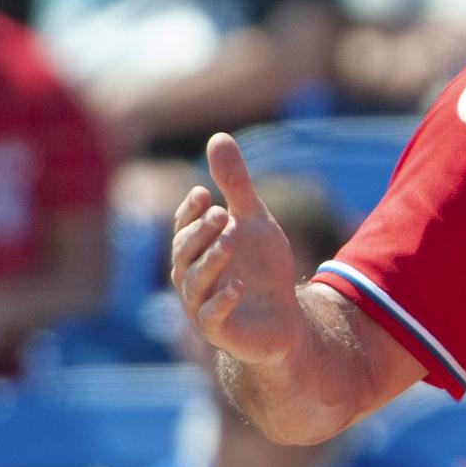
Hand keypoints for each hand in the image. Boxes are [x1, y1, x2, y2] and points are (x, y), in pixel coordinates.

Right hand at [169, 134, 306, 364]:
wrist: (283, 317)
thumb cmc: (261, 268)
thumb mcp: (254, 221)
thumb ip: (235, 184)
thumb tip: (217, 136)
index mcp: (194, 251)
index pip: (182, 228)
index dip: (188, 212)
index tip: (202, 191)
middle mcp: (190, 277)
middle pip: (184, 252)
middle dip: (200, 231)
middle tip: (221, 211)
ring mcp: (201, 306)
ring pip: (195, 282)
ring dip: (211, 260)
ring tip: (230, 238)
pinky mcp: (219, 330)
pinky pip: (212, 316)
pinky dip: (223, 299)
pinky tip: (237, 284)